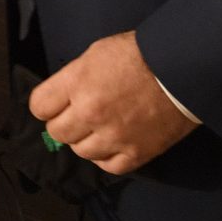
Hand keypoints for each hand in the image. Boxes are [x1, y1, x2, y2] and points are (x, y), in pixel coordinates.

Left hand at [29, 31, 196, 175]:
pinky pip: (109, 166)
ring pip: (81, 152)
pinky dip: (107, 157)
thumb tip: (62, 97)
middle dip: (63, 123)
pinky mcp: (137, 153)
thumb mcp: (95, 54)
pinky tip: (112, 144)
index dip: (46, 105)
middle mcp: (90, 113)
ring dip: (86, 141)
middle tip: (77, 116)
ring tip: (98, 129)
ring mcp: (114, 136)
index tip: (54, 104)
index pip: (39, 107)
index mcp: (77, 83)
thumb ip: (74, 78)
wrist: (182, 69)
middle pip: (57, 132)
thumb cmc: (139, 53)